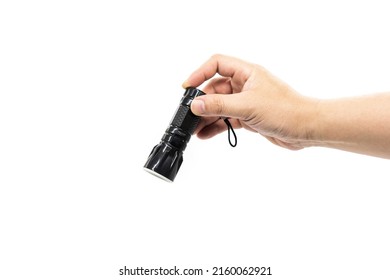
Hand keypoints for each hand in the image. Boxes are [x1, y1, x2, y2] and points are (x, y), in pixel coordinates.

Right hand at [183, 54, 317, 149]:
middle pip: (215, 88)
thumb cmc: (286, 110)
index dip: (200, 73)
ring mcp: (246, 101)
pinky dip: (217, 126)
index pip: (217, 64)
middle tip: (190, 115)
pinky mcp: (248, 116)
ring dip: (207, 117)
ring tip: (194, 129)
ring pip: (220, 106)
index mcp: (247, 72)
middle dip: (202, 102)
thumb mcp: (248, 106)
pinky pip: (227, 118)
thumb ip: (219, 105)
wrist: (306, 128)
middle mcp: (245, 84)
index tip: (187, 87)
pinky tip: (206, 134)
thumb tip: (195, 104)